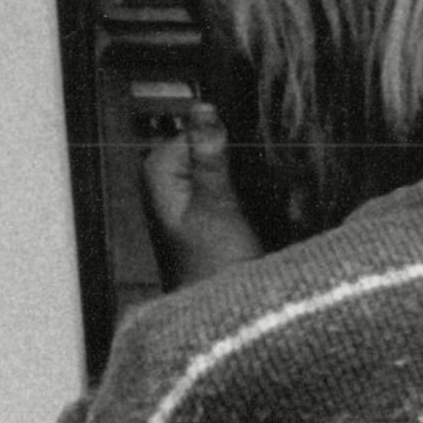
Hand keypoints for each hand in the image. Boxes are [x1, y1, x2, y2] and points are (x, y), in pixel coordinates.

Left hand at [137, 122, 266, 287]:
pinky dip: (251, 194)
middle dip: (241, 160)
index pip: (200, 130)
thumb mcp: (216, 205)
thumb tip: (202, 107)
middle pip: (213, 146)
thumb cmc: (212, 268)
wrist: (222, 314)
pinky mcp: (208, 211)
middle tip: (257, 190)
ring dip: (250, 178)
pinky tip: (263, 210)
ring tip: (260, 205)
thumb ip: (209, 155)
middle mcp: (168, 179)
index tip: (254, 158)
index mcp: (159, 171)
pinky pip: (233, 185)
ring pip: (227, 165)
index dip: (230, 141)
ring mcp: (188, 195)